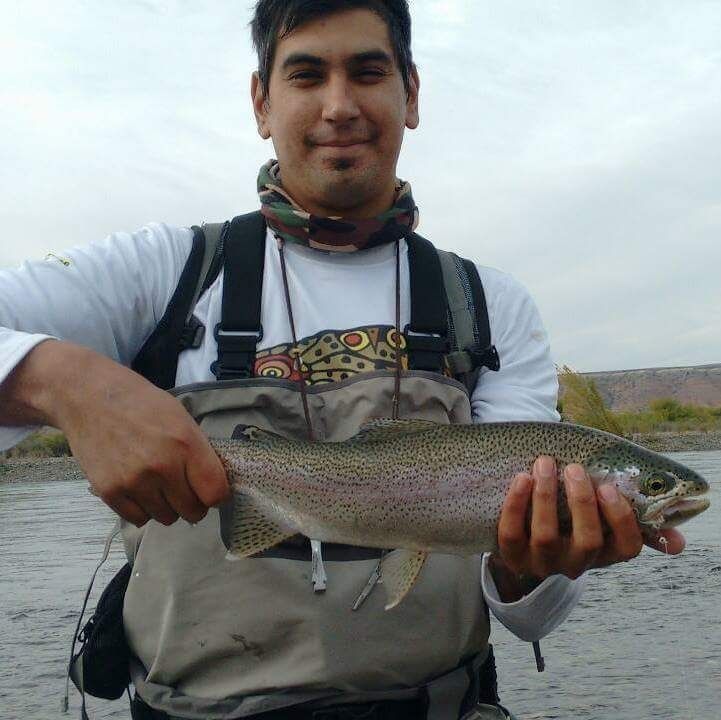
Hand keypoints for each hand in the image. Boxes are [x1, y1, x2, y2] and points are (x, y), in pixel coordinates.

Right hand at [12, 341, 229, 526]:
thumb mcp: (181, 418)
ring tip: (159, 485)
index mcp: (186, 444)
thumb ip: (198, 452)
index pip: (215, 493)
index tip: (210, 490)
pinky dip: (143, 509)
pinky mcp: (109, 491)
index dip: (217, 495)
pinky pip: (138, 518)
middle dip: (194, 504)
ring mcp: (134, 481)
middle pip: (192, 511)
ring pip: (166, 518)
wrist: (90, 397)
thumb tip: (214, 484)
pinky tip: (140, 490)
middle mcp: (162, 466)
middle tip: (184, 489)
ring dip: (167, 507)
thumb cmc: (142, 404)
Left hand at [491, 456, 684, 598]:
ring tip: (544, 463)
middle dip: (581, 502)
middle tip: (573, 468)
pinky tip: (520, 478)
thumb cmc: (571, 522)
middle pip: (587, 541)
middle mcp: (576, 563)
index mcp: (605, 554)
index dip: (620, 519)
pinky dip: (515, 505)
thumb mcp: (602, 527)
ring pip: (547, 536)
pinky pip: (511, 533)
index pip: (626, 547)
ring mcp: (542, 563)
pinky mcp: (512, 556)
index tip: (609, 488)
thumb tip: (678, 543)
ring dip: (546, 496)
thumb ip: (634, 524)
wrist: (524, 546)